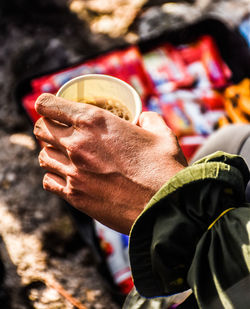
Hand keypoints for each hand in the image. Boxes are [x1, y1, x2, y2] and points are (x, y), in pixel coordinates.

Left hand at [34, 93, 186, 233]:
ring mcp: (73, 172)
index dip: (46, 103)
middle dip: (48, 127)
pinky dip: (54, 176)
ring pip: (42, 155)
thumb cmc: (164, 168)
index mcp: (94, 122)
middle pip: (40, 129)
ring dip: (51, 152)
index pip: (48, 104)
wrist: (164, 207)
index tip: (50, 107)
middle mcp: (77, 144)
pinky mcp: (75, 196)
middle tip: (61, 131)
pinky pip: (49, 181)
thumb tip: (143, 118)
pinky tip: (68, 176)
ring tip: (65, 154)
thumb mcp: (161, 134)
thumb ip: (149, 120)